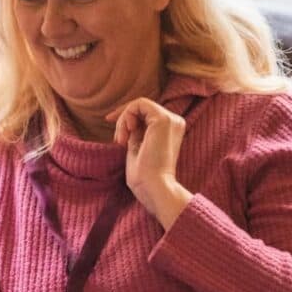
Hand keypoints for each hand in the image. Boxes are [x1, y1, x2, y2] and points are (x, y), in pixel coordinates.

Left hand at [107, 97, 192, 228]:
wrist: (154, 187)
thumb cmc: (144, 174)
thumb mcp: (137, 147)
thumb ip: (137, 132)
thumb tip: (129, 120)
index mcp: (171, 129)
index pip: (146, 114)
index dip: (127, 117)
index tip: (116, 132)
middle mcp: (175, 121)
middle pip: (142, 108)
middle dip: (123, 120)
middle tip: (118, 140)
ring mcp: (171, 119)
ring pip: (139, 105)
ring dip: (123, 120)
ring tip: (121, 140)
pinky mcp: (163, 120)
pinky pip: (138, 104)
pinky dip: (126, 116)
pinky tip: (126, 134)